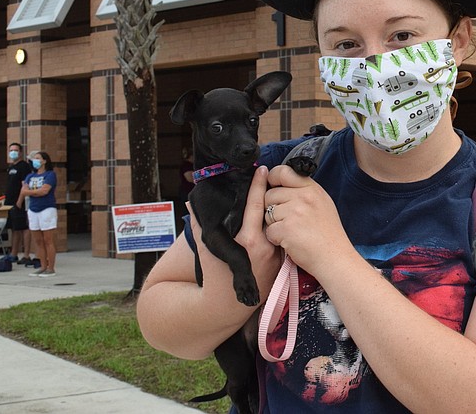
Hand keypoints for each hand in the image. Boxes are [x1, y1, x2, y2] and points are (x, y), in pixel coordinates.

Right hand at [188, 166, 282, 303]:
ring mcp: (277, 254)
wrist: (229, 305)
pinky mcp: (283, 261)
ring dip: (278, 209)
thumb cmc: (214, 276)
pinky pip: (282, 236)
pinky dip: (280, 224)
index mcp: (248, 240)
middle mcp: (266, 246)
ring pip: (279, 224)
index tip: (262, 169)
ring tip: (276, 191)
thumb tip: (191, 203)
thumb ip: (199, 225)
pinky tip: (279, 214)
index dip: (258, 185)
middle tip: (273, 174)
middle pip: (272, 211)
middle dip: (272, 192)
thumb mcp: (206, 249)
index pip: (255, 205)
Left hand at [263, 164, 353, 276]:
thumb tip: (281, 182)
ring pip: (267, 213)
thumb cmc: (328, 234)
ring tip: (292, 232)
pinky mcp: (286, 229)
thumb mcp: (322, 203)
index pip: (283, 172)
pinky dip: (276, 239)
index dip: (273, 179)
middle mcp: (303, 197)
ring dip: (274, 224)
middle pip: (270, 194)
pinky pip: (269, 230)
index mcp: (312, 188)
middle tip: (289, 220)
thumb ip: (304, 191)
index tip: (273, 186)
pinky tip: (290, 241)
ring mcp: (295, 212)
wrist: (334, 257)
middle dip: (273, 208)